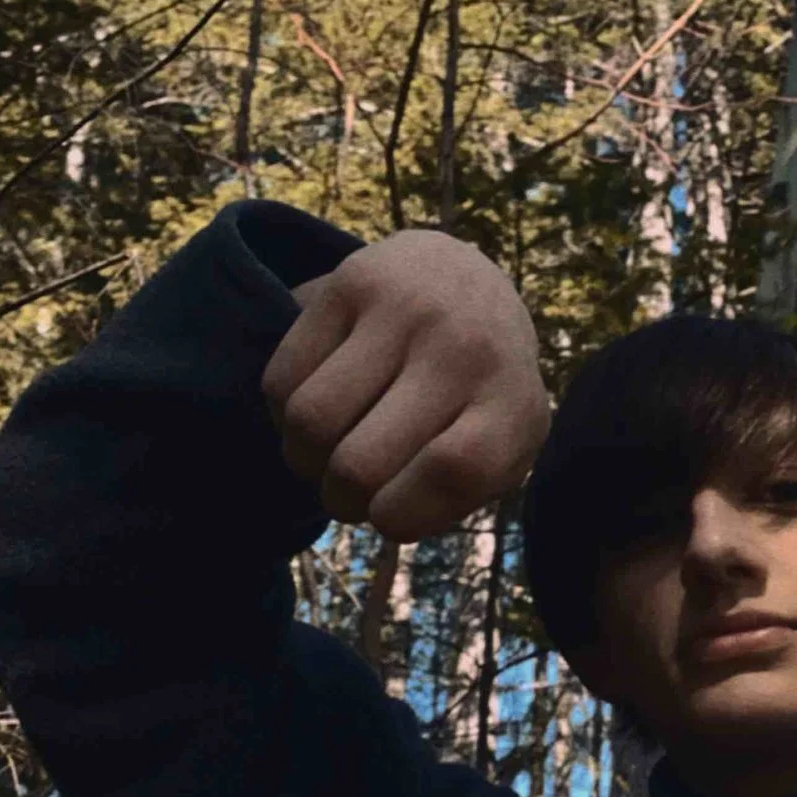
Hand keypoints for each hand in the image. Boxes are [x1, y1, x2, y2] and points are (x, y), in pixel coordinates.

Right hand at [261, 228, 551, 541]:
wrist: (464, 282)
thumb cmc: (478, 393)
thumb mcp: (498, 448)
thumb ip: (458, 491)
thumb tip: (388, 514)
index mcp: (513, 405)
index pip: (451, 472)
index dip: (398, 515)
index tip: (387, 515)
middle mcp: (467, 350)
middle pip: (361, 463)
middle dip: (340, 500)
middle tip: (348, 493)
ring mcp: (410, 310)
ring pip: (311, 420)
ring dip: (303, 459)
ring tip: (325, 454)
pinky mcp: (353, 281)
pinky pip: (284, 378)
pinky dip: (283, 414)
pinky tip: (317, 408)